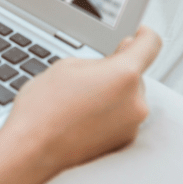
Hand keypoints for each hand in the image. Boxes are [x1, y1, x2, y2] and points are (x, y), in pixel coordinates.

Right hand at [0, 26, 161, 172]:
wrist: (32, 149)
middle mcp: (136, 101)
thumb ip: (100, 59)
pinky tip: (82, 117)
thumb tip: (119, 57)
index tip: (138, 34)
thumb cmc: (43, 109)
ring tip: (77, 101)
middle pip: (135, 75)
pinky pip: (122, 117)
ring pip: (128, 97)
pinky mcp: (124, 141)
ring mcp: (132, 124)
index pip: (151, 45)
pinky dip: (108, 113)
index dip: (144, 35)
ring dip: (111, 94)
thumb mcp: (66, 66)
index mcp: (123, 75)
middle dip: (115, 72)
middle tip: (83, 78)